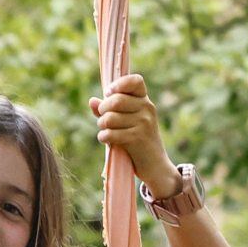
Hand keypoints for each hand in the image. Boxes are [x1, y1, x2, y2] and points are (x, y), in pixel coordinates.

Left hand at [90, 75, 174, 192]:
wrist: (155, 164)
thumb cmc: (138, 140)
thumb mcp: (127, 121)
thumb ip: (109, 109)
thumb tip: (92, 101)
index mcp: (145, 100)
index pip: (135, 81)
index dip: (119, 83)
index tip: (109, 93)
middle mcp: (146, 109)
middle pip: (115, 100)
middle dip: (103, 110)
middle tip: (103, 118)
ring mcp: (143, 123)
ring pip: (110, 118)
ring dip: (102, 126)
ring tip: (105, 130)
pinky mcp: (137, 138)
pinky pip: (110, 133)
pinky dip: (103, 137)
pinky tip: (106, 139)